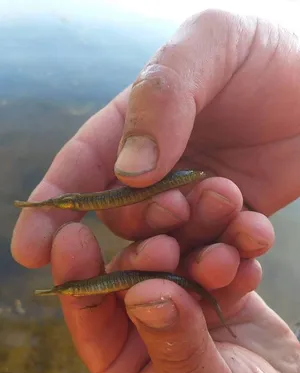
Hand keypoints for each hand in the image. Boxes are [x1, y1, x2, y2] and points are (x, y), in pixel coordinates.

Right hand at [11, 9, 289, 267]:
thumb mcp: (208, 47)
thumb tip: (128, 171)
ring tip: (224, 240)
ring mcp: (194, 198)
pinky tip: (254, 235)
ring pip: (172, 242)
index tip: (30, 248)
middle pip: (125, 216)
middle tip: (176, 212)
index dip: (53, 208)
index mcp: (133, 128)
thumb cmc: (261, 55)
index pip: (81, 168)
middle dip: (144, 226)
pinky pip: (222, 249)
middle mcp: (156, 169)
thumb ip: (161, 99)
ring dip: (192, 248)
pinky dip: (234, 253)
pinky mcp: (232, 219)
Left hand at [50, 223, 299, 372]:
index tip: (71, 236)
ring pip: (183, 255)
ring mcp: (184, 294)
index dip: (78, 274)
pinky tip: (250, 244)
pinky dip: (237, 247)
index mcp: (122, 353)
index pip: (90, 310)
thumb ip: (176, 347)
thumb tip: (146, 295)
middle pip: (137, 273)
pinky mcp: (219, 282)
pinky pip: (224, 255)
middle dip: (148, 254)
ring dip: (203, 241)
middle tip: (164, 246)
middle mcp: (147, 316)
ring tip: (221, 244)